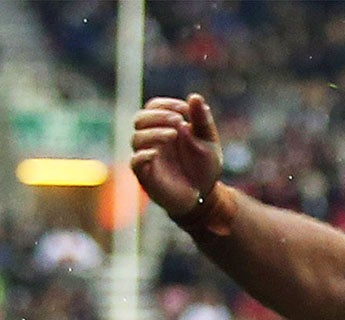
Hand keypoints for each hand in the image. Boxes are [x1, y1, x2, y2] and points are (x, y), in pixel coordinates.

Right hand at [130, 94, 223, 220]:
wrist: (204, 197)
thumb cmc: (204, 168)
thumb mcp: (209, 142)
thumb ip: (202, 120)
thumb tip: (194, 96)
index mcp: (164, 127)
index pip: (153, 106)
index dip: (167, 104)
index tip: (185, 110)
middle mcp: (152, 140)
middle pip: (140, 119)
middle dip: (158, 116)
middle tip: (178, 121)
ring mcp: (148, 157)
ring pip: (137, 138)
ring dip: (154, 132)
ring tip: (174, 135)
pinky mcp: (146, 176)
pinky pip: (135, 162)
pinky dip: (143, 155)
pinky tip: (157, 153)